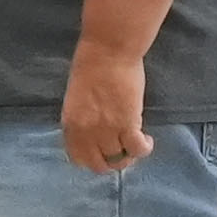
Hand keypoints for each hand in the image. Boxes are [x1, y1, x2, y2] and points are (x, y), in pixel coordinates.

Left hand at [61, 51, 150, 173]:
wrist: (107, 51)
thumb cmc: (91, 67)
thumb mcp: (76, 98)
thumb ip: (82, 119)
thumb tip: (93, 134)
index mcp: (70, 123)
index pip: (78, 158)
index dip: (93, 159)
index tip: (104, 153)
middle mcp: (86, 131)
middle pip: (100, 164)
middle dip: (113, 162)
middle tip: (123, 151)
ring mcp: (106, 129)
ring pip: (119, 160)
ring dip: (130, 156)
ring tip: (137, 142)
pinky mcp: (128, 123)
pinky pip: (137, 149)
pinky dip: (144, 149)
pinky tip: (147, 139)